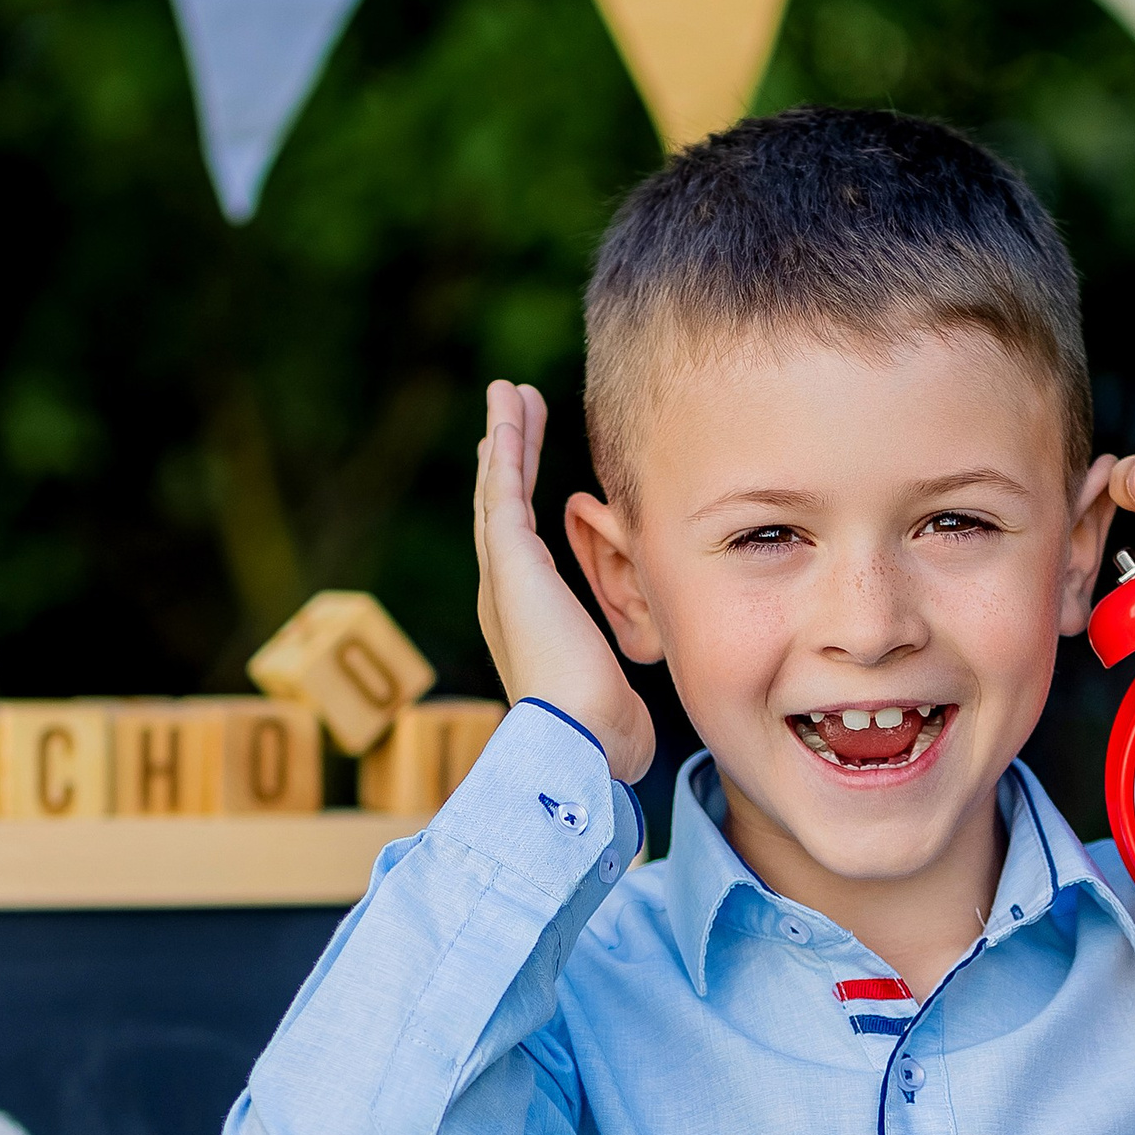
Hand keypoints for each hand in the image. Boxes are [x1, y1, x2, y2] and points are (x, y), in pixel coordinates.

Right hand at [474, 380, 655, 782]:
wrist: (578, 739)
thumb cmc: (601, 736)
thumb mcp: (613, 703)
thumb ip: (615, 696)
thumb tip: (635, 726)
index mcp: (529, 625)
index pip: (522, 554)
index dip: (521, 509)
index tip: (530, 477)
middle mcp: (507, 597)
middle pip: (501, 513)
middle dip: (507, 464)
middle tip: (513, 419)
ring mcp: (505, 577)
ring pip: (499, 490)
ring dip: (506, 439)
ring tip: (511, 395)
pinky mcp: (512, 560)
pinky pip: (504, 486)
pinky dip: (507, 442)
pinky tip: (510, 405)